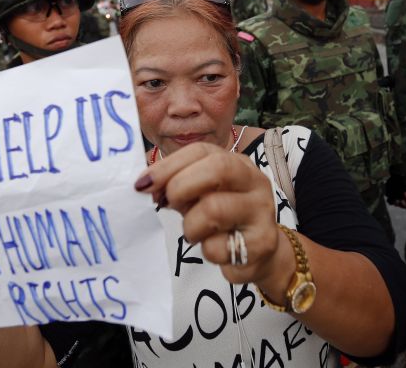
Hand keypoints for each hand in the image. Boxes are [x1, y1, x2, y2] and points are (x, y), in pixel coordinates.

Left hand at [134, 142, 285, 285]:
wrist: (259, 253)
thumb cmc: (222, 218)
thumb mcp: (201, 195)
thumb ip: (177, 184)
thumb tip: (145, 185)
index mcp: (237, 164)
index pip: (202, 151)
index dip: (168, 165)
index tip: (143, 184)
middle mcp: (255, 182)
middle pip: (217, 169)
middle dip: (181, 187)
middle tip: (169, 205)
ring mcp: (262, 211)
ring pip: (213, 210)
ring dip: (191, 226)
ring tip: (195, 233)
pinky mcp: (263, 243)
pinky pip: (218, 247)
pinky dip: (208, 252)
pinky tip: (217, 250)